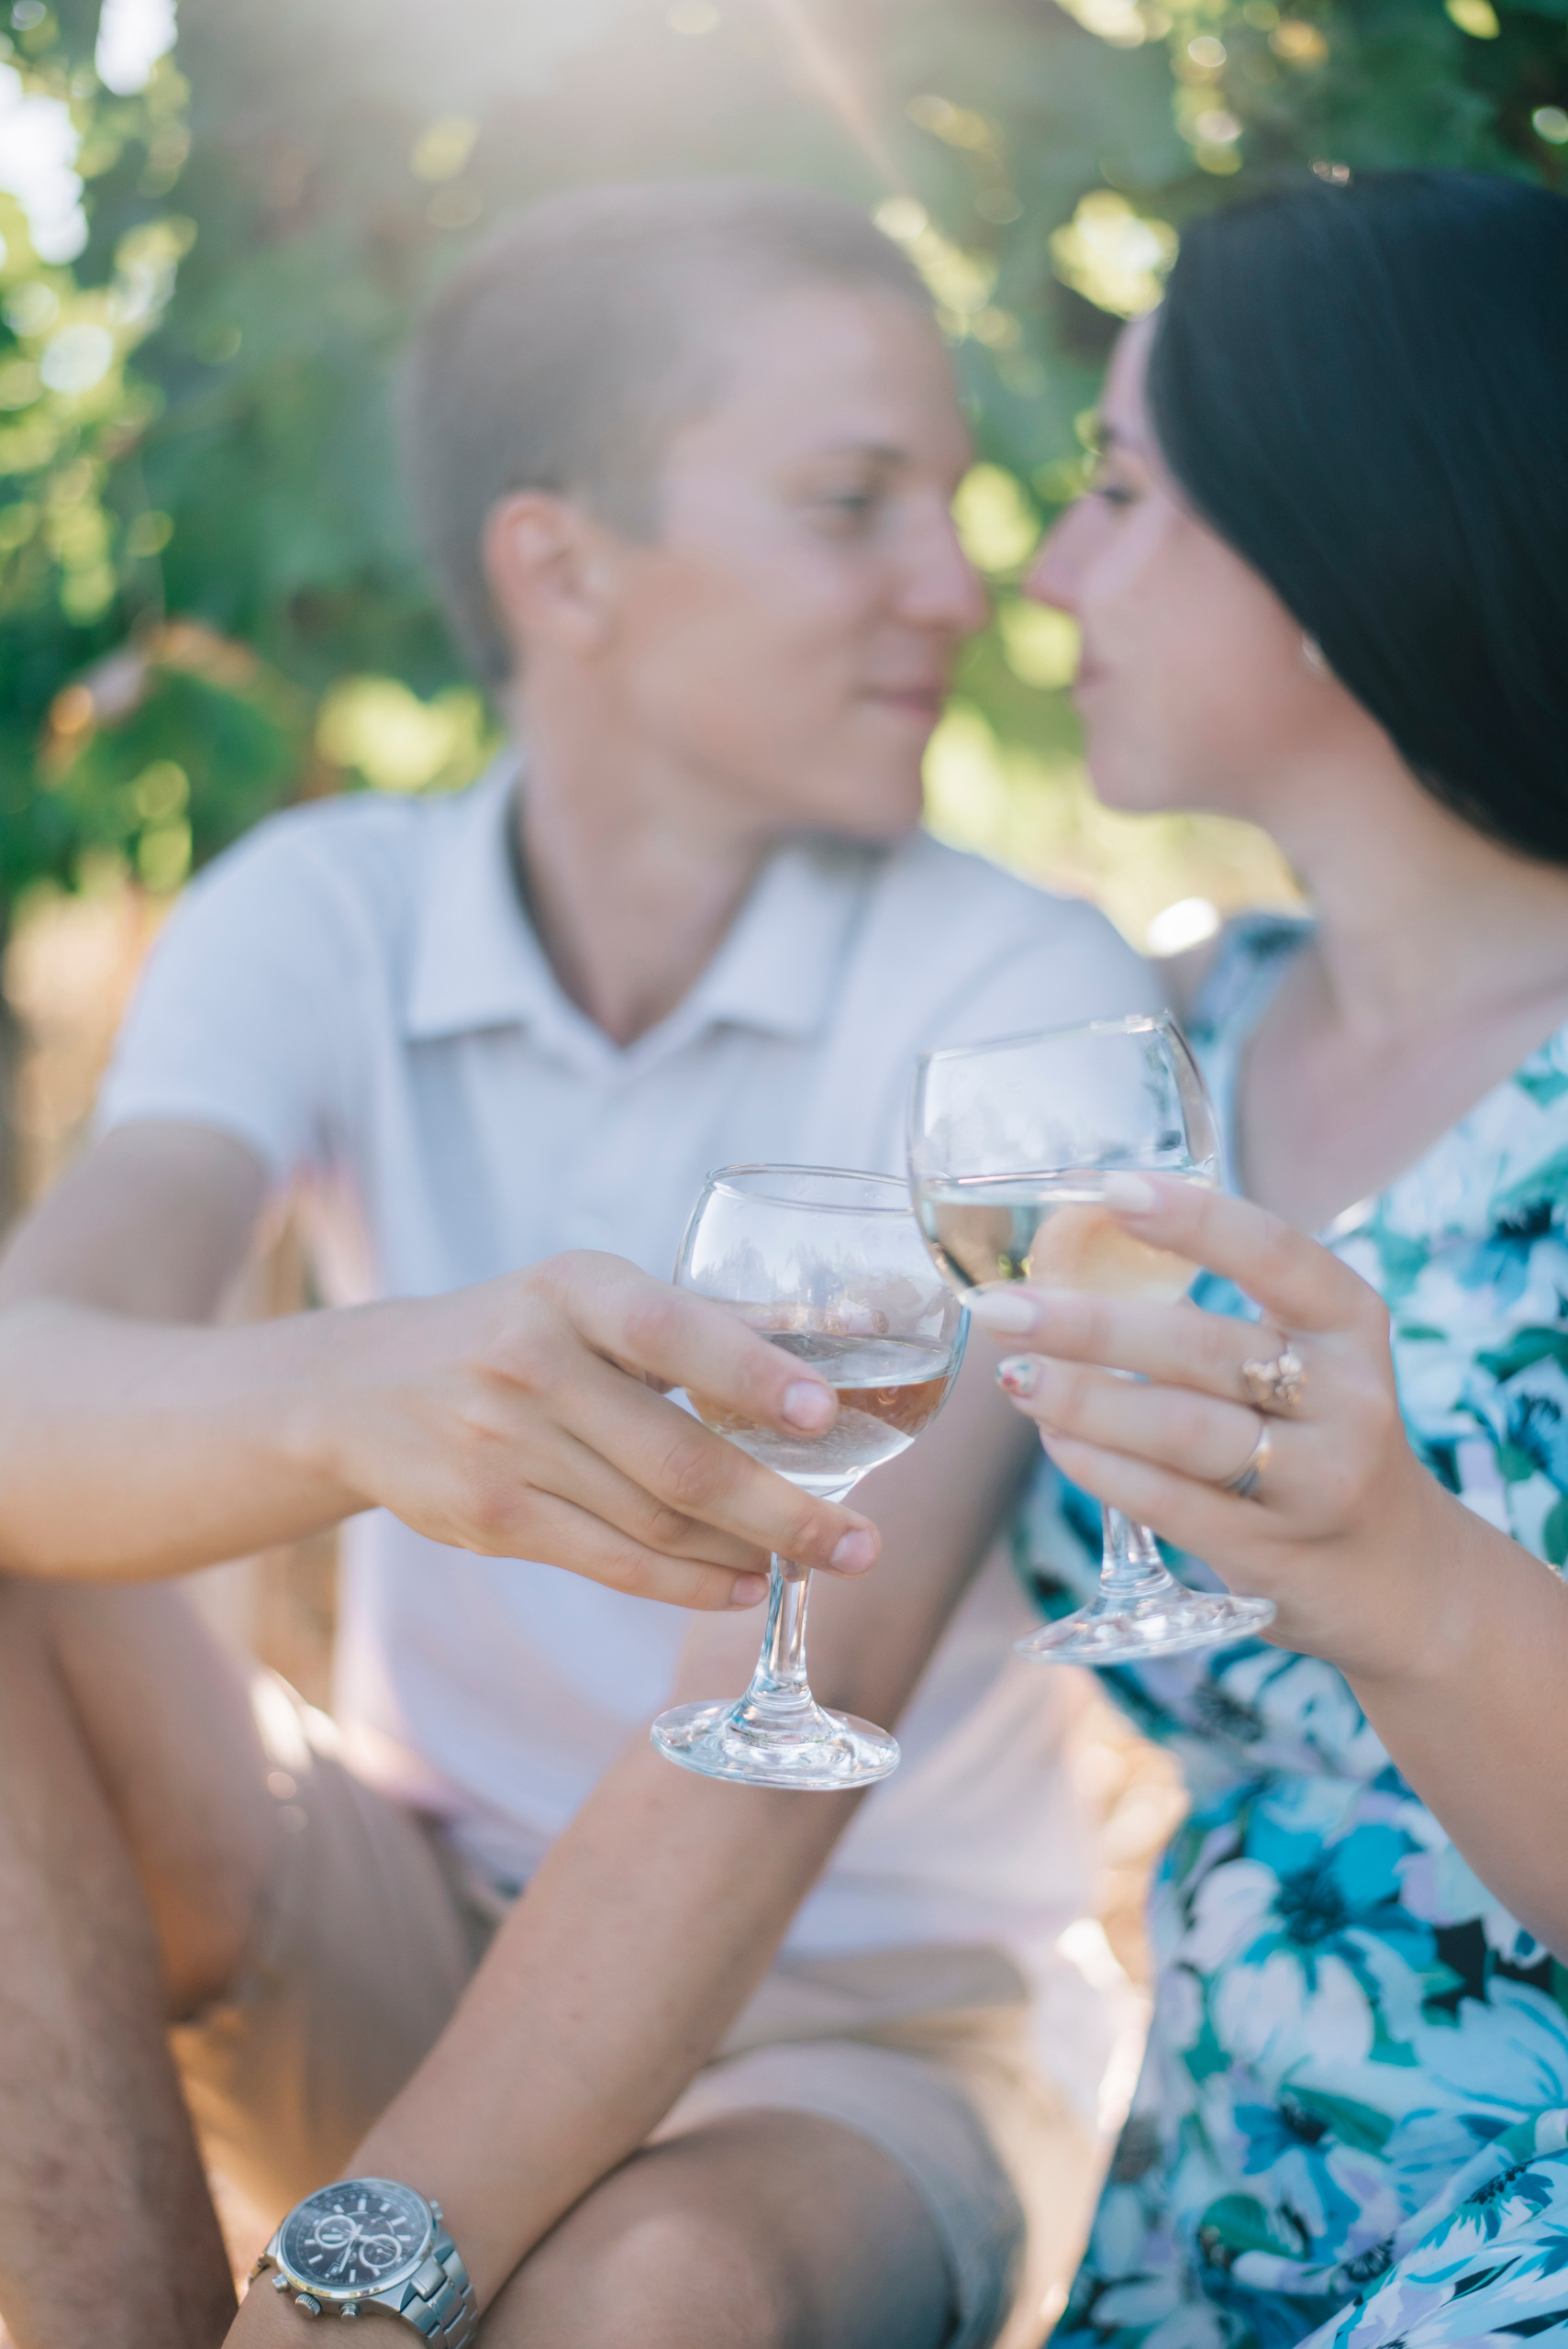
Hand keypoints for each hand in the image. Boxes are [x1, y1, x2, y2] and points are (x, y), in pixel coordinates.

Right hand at [306, 1250, 879, 1610]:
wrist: (366, 1388)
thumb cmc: (519, 1333)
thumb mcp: (588, 1297)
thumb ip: (696, 1326)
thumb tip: (847, 1346)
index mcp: (574, 1288)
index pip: (668, 1330)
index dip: (750, 1372)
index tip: (823, 1413)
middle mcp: (532, 1360)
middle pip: (678, 1456)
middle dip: (783, 1509)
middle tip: (860, 1543)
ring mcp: (503, 1444)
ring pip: (654, 1520)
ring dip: (747, 1552)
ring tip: (816, 1562)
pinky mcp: (489, 1516)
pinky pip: (612, 1562)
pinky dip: (688, 1583)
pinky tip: (741, 1587)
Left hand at [968, 1174, 1448, 1674]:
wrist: (1401, 1575)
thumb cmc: (1318, 1435)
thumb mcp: (1307, 1358)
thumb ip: (1217, 1318)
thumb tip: (1070, 1265)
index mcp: (1349, 1323)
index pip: (1274, 1253)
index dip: (1194, 1218)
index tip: (1113, 1190)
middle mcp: (1345, 1396)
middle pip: (1202, 1348)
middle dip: (1090, 1325)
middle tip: (1002, 1309)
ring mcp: (1313, 1478)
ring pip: (1180, 1430)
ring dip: (1083, 1400)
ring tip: (1014, 1377)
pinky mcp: (1269, 1548)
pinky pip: (1168, 1501)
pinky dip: (1099, 1467)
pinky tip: (1055, 1438)